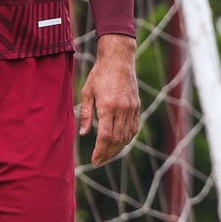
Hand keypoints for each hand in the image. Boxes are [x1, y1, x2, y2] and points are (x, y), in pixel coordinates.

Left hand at [79, 35, 139, 164]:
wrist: (119, 60)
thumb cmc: (100, 74)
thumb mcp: (87, 92)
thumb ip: (86, 114)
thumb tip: (84, 134)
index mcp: (108, 106)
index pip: (105, 136)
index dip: (100, 151)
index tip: (94, 160)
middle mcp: (122, 109)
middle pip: (117, 140)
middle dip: (108, 154)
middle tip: (99, 162)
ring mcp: (132, 108)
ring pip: (127, 136)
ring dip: (118, 149)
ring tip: (108, 156)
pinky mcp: (136, 106)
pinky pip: (133, 128)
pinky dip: (127, 139)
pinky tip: (119, 144)